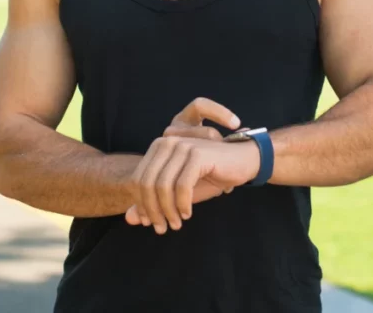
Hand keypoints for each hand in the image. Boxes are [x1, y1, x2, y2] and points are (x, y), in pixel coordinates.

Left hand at [124, 97, 242, 228]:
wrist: (243, 161)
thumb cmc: (210, 175)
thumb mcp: (178, 193)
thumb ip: (153, 203)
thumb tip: (129, 219)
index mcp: (159, 147)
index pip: (138, 179)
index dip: (141, 205)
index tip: (150, 223)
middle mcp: (167, 142)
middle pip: (147, 183)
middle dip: (152, 210)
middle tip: (162, 228)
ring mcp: (182, 146)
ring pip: (162, 186)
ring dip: (167, 210)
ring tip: (176, 224)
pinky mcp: (198, 154)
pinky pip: (182, 186)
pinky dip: (182, 204)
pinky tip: (187, 213)